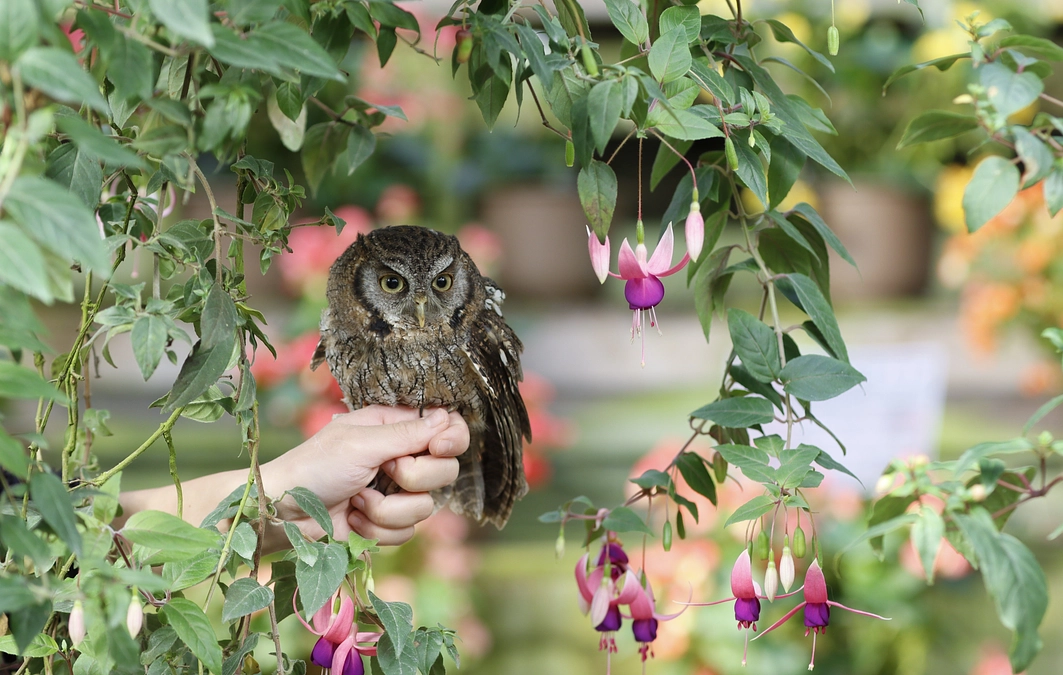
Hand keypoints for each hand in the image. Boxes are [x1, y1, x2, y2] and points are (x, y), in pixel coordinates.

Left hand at [261, 406, 468, 546]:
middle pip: (446, 470)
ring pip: (426, 507)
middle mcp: (402, 457)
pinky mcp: (387, 523)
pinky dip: (376, 530)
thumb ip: (408, 434)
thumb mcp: (362, 444)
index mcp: (396, 427)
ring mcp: (396, 492)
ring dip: (386, 510)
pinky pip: (408, 532)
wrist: (283, 514)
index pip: (448, 427)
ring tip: (356, 500)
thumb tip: (447, 416)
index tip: (439, 447)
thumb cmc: (315, 467)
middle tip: (383, 472)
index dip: (453, 438)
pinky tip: (352, 519)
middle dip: (413, 479)